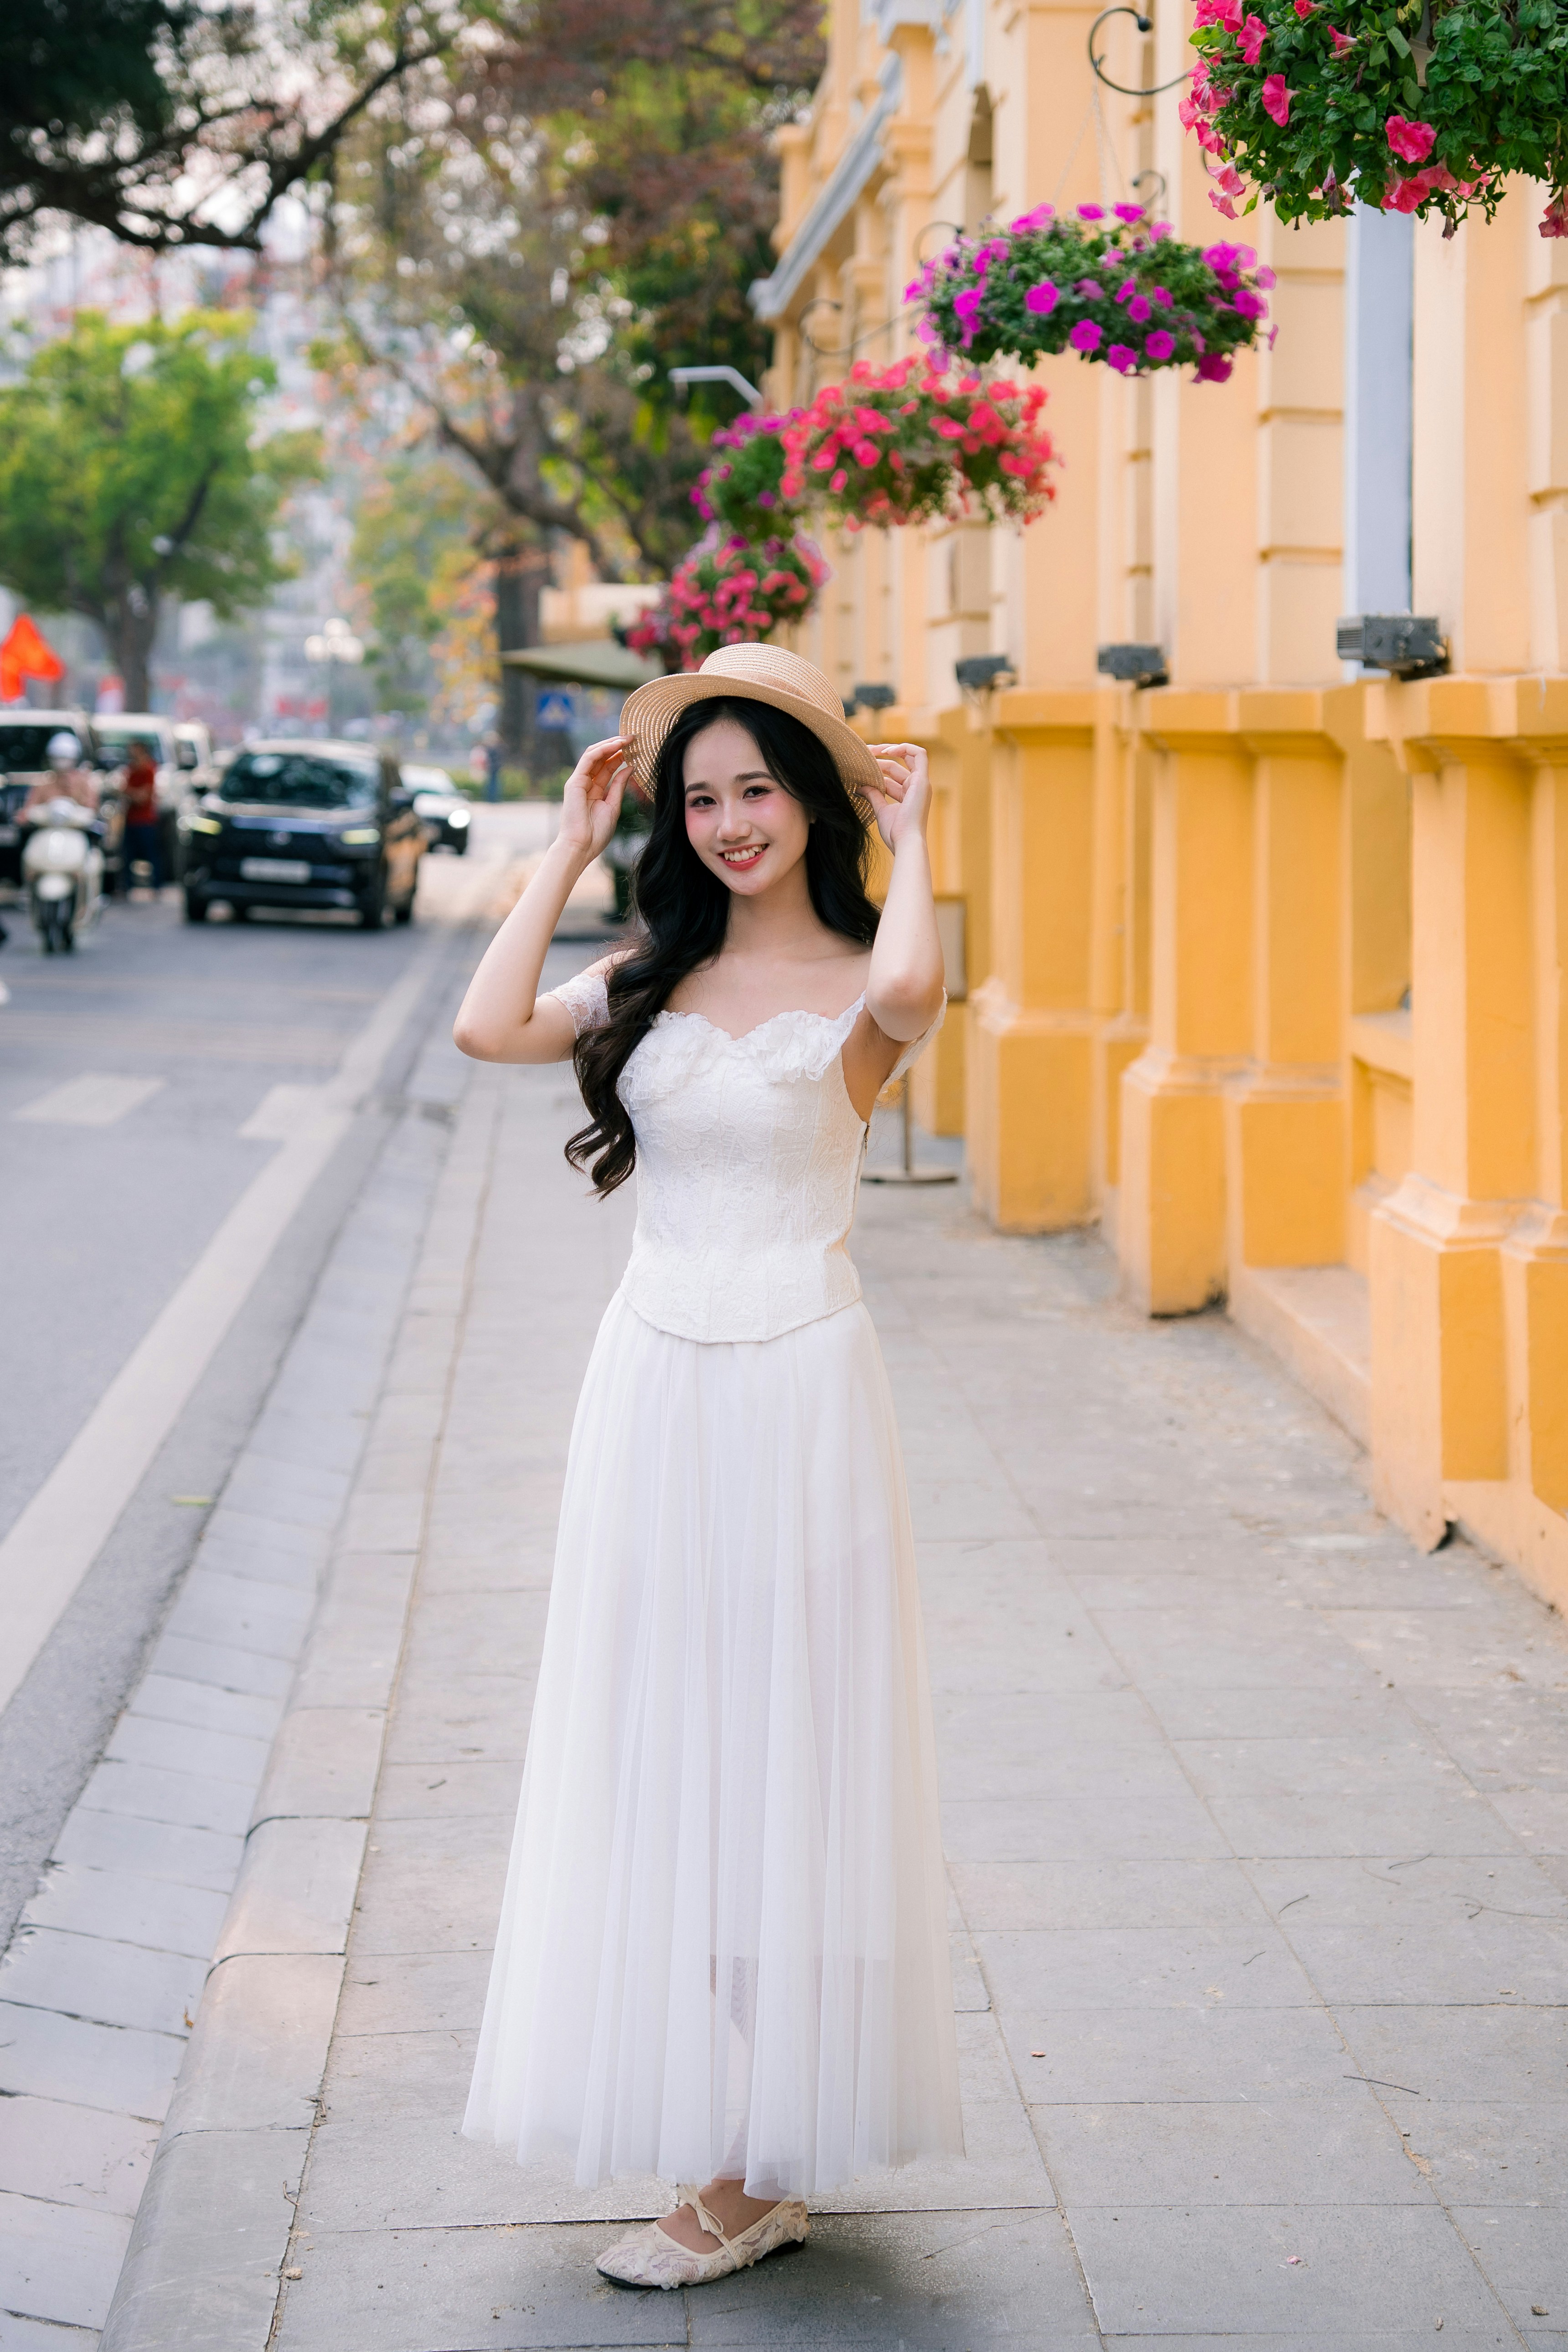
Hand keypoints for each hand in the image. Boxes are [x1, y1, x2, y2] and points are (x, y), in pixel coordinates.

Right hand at [557, 736, 631, 861]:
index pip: (608, 767)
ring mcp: (578, 781)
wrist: (581, 846)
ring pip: (594, 754)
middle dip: (617, 746)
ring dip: (611, 744)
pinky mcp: (574, 781)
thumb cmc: (596, 833)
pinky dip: (603, 750)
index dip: (621, 756)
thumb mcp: (613, 805)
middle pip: (601, 758)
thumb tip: (630, 767)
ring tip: (628, 738)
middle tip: (635, 738)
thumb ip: (619, 785)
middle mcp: (585, 783)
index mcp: (595, 791)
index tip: (637, 748)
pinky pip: (589, 759)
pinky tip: (617, 745)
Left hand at [864, 742, 931, 852]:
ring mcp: (921, 783)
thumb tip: (859, 787)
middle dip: (877, 760)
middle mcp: (916, 788)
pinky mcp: (923, 780)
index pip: (890, 778)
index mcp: (908, 796)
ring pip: (906, 757)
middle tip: (860, 756)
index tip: (860, 767)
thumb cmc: (895, 833)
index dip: (876, 770)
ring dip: (887, 751)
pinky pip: (919, 753)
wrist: (905, 842)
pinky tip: (885, 750)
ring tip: (868, 751)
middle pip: (895, 767)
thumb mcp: (881, 810)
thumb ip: (873, 796)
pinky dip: (904, 747)